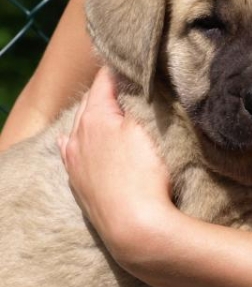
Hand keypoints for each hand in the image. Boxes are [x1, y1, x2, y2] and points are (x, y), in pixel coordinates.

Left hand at [58, 67, 173, 259]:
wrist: (136, 227)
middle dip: (102, 90)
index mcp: (96, 117)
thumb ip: (136, 103)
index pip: (103, 82)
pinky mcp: (78, 183)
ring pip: (78, 127)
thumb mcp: (146, 130)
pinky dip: (75, 139)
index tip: (127, 59)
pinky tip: (70, 141)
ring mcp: (75, 161)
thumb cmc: (146, 175)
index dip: (116, 69)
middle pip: (88, 103)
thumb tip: (130, 85)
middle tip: (120, 80)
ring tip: (101, 106)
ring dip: (90, 114)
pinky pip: (70, 152)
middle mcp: (78, 136)